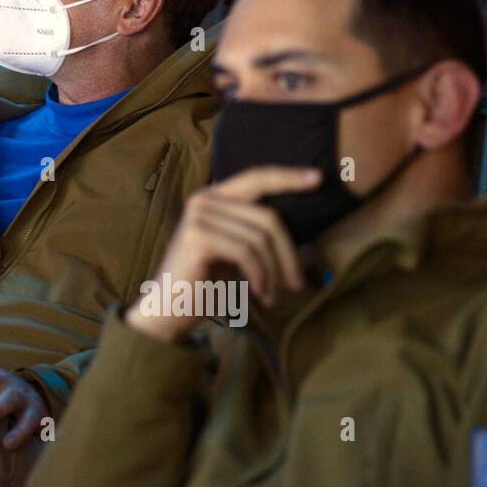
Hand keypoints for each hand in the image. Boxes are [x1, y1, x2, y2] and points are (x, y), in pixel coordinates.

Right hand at [125, 165, 319, 344]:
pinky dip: (259, 276)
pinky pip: (247, 252)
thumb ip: (256, 236)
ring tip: (271, 295)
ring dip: (273, 272)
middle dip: (288, 253)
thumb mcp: (236, 254)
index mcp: (213, 198)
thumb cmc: (205, 284)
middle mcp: (203, 200)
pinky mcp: (197, 237)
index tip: (319, 178)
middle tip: (297, 284)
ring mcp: (198, 216)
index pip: (256, 178)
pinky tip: (258, 294)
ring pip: (260, 238)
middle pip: (267, 216)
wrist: (168, 310)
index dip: (288, 177)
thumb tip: (304, 239)